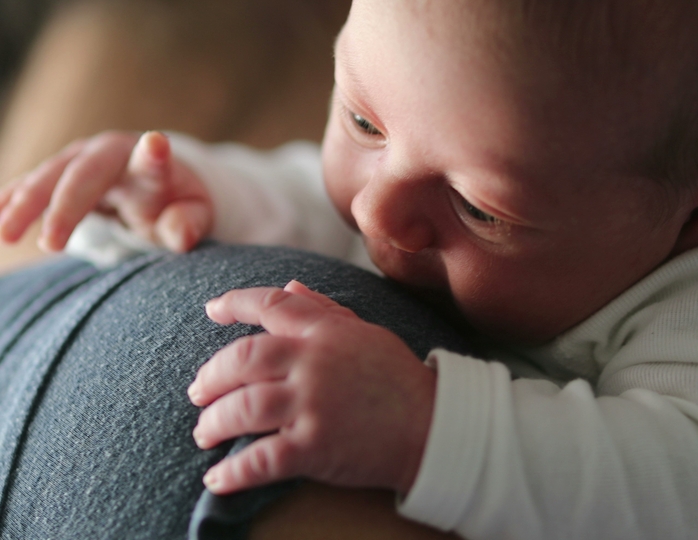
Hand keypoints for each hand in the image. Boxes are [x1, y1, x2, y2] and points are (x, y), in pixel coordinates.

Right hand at [0, 131, 212, 252]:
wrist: (155, 180)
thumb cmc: (178, 202)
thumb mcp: (195, 215)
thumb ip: (188, 224)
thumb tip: (180, 233)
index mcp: (151, 164)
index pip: (152, 160)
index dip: (153, 154)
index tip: (155, 144)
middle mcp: (110, 154)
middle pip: (85, 174)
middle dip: (65, 207)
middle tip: (51, 244)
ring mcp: (79, 159)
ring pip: (48, 177)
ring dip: (24, 204)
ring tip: (7, 234)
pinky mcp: (58, 171)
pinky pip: (29, 183)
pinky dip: (10, 197)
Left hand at [189, 280, 436, 495]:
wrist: (434, 427)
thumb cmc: (397, 377)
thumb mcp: (365, 332)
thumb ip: (323, 309)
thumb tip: (290, 285)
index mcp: (326, 331)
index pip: (271, 304)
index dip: (234, 303)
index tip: (211, 310)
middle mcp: (314, 362)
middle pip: (241, 358)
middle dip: (210, 376)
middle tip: (197, 391)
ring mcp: (313, 404)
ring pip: (242, 408)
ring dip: (213, 423)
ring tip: (204, 432)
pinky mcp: (316, 446)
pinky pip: (261, 459)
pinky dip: (233, 471)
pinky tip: (216, 478)